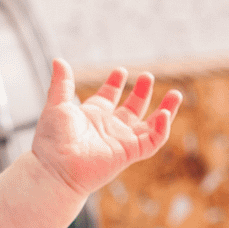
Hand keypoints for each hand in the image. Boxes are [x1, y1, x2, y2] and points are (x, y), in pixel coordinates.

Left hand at [31, 58, 182, 196]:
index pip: (108, 97)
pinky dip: (161, 128)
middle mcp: (108, 127)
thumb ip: (62, 83)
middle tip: (147, 76)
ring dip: (164, 110)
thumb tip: (58, 60)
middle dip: (141, 93)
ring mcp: (120, 140)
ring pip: (150, 125)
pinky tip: (164, 114)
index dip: (115, 84)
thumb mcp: (57, 105)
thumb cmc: (52, 139)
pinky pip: (152, 141)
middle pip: (132, 108)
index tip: (120, 71)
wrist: (55, 167)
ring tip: (176, 94)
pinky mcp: (129, 152)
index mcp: (91, 115)